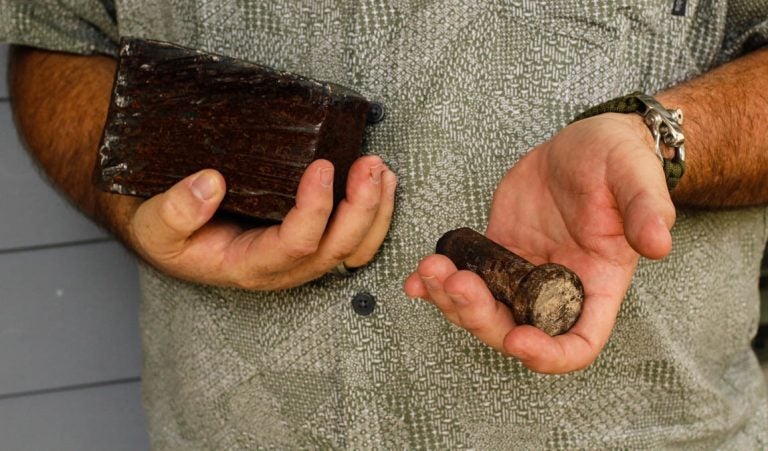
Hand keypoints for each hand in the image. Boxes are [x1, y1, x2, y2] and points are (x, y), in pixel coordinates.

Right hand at [121, 155, 396, 289]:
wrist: (172, 234)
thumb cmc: (168, 233)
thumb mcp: (156, 225)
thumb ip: (176, 211)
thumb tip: (211, 183)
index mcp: (250, 266)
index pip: (296, 244)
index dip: (315, 208)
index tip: (320, 166)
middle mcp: (284, 267)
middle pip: (338, 248)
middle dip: (362, 207)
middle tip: (370, 165)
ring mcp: (302, 257)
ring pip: (355, 248)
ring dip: (376, 211)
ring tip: (383, 170)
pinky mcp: (311, 241)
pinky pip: (354, 238)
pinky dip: (374, 213)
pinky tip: (380, 182)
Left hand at [404, 113, 675, 373]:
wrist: (586, 144)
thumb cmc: (619, 162)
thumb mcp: (636, 177)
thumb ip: (647, 210)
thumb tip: (658, 244)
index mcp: (597, 284)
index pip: (579, 342)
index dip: (548, 354)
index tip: (517, 339)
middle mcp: (557, 288)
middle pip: (515, 330)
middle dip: (480, 318)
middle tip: (457, 284)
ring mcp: (523, 273)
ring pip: (482, 310)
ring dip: (450, 301)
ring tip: (430, 269)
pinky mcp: (497, 251)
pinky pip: (464, 278)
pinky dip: (436, 285)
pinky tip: (416, 278)